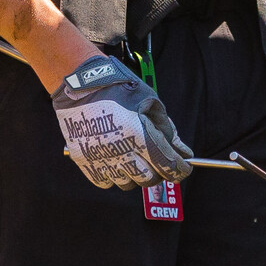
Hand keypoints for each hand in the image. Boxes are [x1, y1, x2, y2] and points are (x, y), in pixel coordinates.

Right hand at [50, 54, 193, 189]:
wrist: (81, 81)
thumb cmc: (120, 87)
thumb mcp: (151, 102)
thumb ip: (168, 131)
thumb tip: (184, 153)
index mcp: (141, 135)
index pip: (168, 166)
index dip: (180, 170)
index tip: (183, 168)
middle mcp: (120, 151)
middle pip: (149, 179)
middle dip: (158, 171)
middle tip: (157, 158)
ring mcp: (100, 158)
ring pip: (127, 183)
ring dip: (135, 174)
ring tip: (133, 156)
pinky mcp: (83, 160)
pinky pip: (105, 182)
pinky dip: (114, 175)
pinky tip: (116, 160)